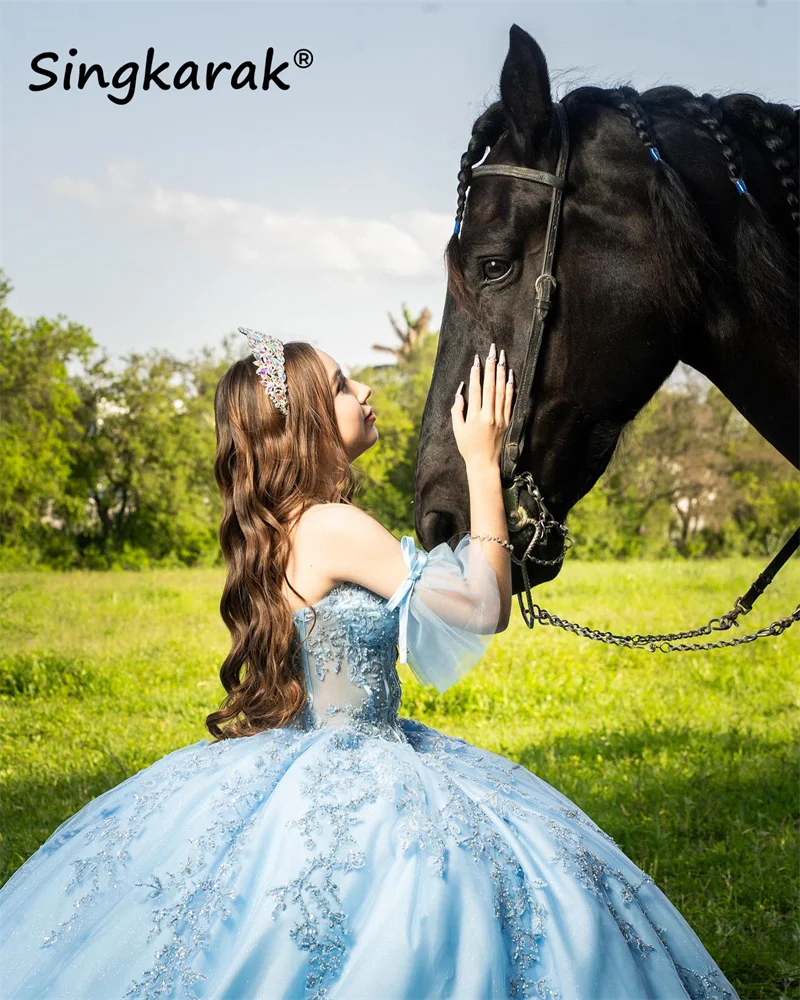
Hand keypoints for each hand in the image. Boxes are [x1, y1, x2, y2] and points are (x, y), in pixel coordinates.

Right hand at [451, 344, 513, 468]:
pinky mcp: (507, 421)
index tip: (476, 360)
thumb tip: (459, 393)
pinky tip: (510, 376)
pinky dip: (510, 388)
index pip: (476, 390)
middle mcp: (488, 416)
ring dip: (501, 373)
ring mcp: (499, 418)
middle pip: (490, 387)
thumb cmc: (468, 447)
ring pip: (502, 391)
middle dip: (490, 367)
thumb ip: (457, 410)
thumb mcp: (457, 430)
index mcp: (474, 417)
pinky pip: (510, 401)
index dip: (476, 374)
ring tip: (502, 358)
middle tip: (491, 352)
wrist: (484, 463)